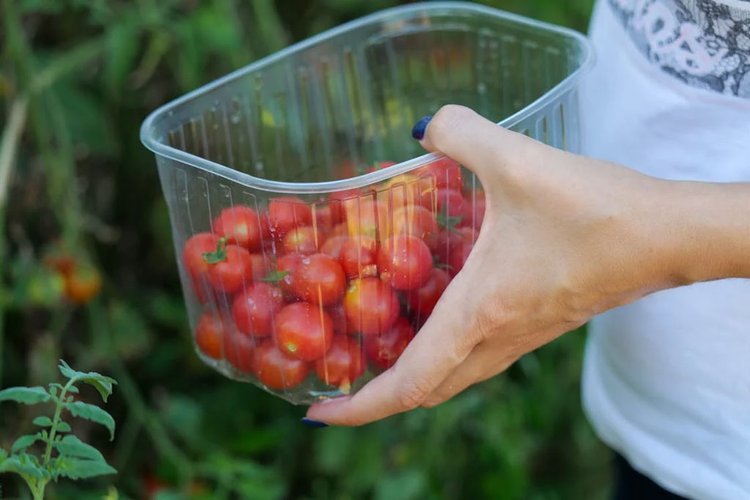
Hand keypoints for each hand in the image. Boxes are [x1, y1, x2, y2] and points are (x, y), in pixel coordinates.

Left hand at [305, 105, 749, 425]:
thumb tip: (425, 125)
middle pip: (426, 390)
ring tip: (372, 350)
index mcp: (479, 314)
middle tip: (335, 380)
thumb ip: (461, 134)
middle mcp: (496, 337)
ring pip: (453, 374)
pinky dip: (442, 350)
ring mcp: (521, 335)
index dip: (359, 408)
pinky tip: (432, 311)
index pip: (409, 383)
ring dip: (409, 375)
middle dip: (376, 396)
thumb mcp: (518, 162)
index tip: (318, 413)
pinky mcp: (538, 321)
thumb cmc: (597, 211)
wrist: (669, 237)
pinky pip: (477, 353)